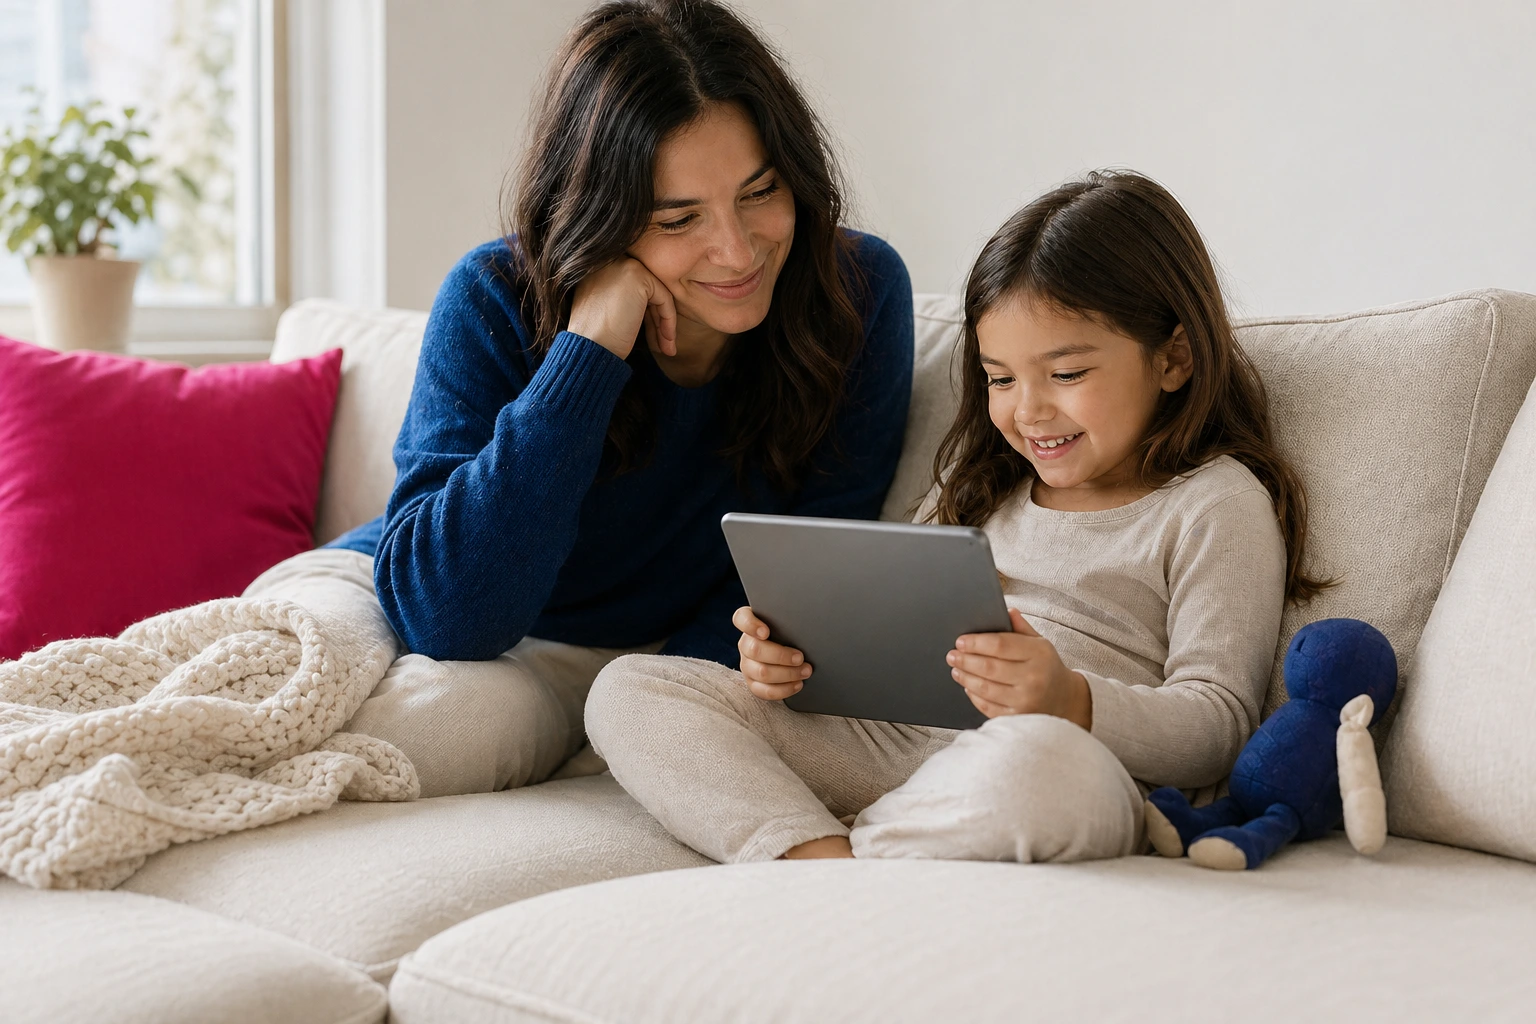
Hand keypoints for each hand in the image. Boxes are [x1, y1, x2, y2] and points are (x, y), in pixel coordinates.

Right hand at [567, 257, 677, 359]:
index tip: (652, 339)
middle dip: (656, 321)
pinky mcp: (637, 274)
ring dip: (664, 325)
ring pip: (657, 295)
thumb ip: (626, 299)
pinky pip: (663, 298)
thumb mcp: (608, 311)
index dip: (645, 316)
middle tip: (663, 346)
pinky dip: (668, 321)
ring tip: (667, 350)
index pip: (633, 290)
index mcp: (599, 270)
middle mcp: (609, 261)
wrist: (589, 350)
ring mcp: (622, 265)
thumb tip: (652, 305)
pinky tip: (667, 343)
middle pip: (646, 292)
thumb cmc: (597, 339)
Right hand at [733, 606, 810, 700]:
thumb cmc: (790, 633)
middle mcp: (745, 644)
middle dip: (781, 655)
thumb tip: (807, 623)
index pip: (741, 618)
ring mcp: (747, 665)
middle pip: (754, 650)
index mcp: (751, 624)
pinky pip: (764, 690)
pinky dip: (783, 689)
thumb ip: (790, 620)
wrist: (791, 652)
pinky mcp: (753, 683)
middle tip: (800, 657)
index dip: (751, 625)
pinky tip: (797, 684)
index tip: (765, 632)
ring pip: (761, 672)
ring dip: (787, 674)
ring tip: (806, 671)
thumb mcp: (788, 623)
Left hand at [947, 608, 1092, 726]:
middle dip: (965, 660)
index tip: (961, 641)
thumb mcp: (1040, 642)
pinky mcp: (1018, 717)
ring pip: (986, 688)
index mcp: (1039, 654)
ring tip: (956, 669)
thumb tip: (1007, 611)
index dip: (976, 643)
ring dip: (965, 678)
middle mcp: (1033, 678)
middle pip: (989, 667)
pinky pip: (988, 706)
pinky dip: (974, 696)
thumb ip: (1021, 627)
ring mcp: (1026, 700)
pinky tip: (968, 686)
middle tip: (952, 655)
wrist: (1064, 698)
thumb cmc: (1047, 666)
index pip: (1000, 645)